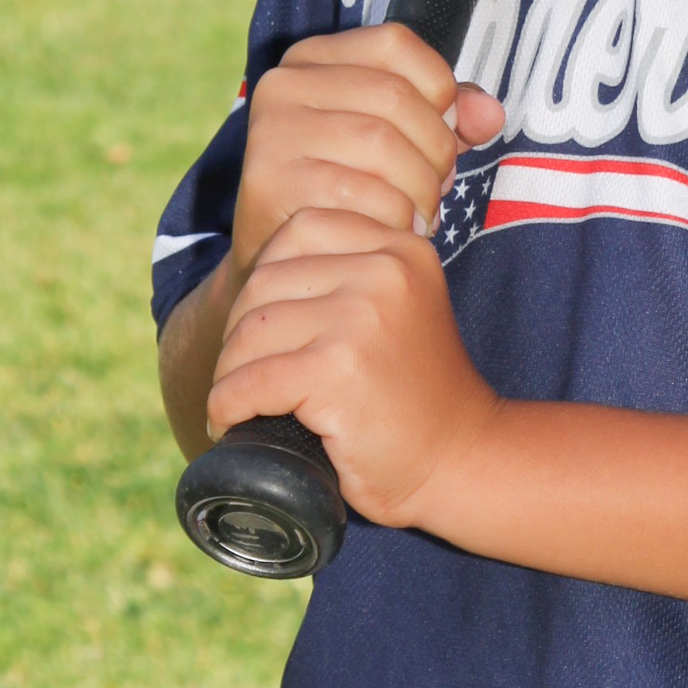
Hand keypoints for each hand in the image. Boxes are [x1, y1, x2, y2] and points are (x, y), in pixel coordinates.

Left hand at [206, 206, 499, 526]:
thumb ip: (355, 274)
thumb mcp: (399, 308)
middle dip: (240, 331)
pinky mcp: (337, 370)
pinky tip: (231, 420)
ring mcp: (361, 318)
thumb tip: (263, 274)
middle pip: (265, 280)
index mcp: (401, 249)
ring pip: (251, 330)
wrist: (460, 459)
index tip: (266, 324)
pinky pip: (250, 380)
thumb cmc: (417, 393)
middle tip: (243, 372)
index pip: (301, 228)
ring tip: (236, 399)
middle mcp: (385, 271)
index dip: (266, 274)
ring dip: (229, 371)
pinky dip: (227, 404)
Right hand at [231, 24, 506, 281]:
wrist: (286, 261)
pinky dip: (394, 218)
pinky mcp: (270, 180)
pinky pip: (362, 193)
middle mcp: (285, 83)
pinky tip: (393, 231)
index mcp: (315, 58)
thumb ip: (448, 116)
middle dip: (435, 151)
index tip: (443, 130)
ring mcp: (273, 129)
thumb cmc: (349, 191)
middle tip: (436, 188)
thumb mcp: (401, 140)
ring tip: (419, 213)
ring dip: (419, 189)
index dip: (438, 88)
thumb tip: (490, 114)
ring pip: (382, 145)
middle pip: (395, 96)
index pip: (396, 44)